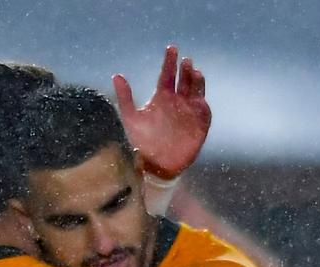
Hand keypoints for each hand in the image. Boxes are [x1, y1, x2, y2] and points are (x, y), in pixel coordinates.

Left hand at [113, 45, 210, 179]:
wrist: (156, 165)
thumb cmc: (143, 142)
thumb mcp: (131, 118)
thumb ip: (125, 97)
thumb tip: (116, 75)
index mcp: (162, 97)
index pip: (167, 75)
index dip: (170, 62)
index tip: (171, 48)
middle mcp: (177, 101)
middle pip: (183, 79)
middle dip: (184, 69)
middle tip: (184, 60)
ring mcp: (189, 111)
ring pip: (195, 89)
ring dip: (195, 80)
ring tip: (193, 71)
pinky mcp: (199, 123)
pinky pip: (203, 108)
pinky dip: (203, 100)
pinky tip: (199, 95)